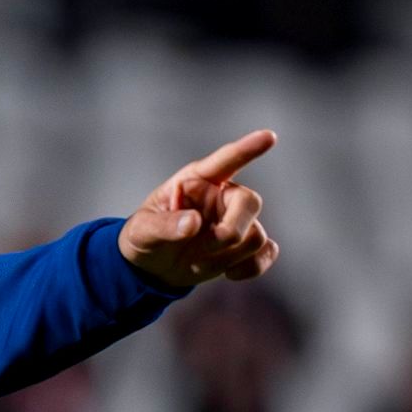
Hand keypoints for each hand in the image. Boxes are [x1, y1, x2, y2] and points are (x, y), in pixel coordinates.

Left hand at [119, 130, 280, 288]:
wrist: (151, 267)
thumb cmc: (145, 237)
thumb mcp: (142, 230)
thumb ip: (164, 225)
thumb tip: (194, 224)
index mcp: (196, 181)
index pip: (225, 160)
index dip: (247, 149)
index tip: (269, 137)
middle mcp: (222, 196)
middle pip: (250, 202)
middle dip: (230, 231)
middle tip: (205, 246)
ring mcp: (236, 221)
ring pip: (256, 235)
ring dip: (227, 256)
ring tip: (196, 263)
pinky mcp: (245, 245)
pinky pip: (267, 252)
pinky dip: (252, 267)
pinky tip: (230, 274)